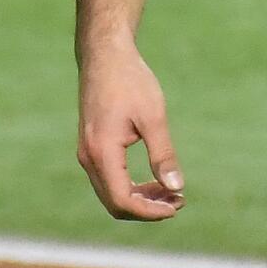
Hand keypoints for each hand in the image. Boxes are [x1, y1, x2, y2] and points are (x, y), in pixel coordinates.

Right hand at [77, 41, 184, 220]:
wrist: (105, 56)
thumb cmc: (130, 81)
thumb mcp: (153, 116)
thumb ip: (163, 154)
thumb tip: (177, 187)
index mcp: (102, 152)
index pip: (122, 200)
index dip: (150, 211)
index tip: (177, 205)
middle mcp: (89, 158)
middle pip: (114, 203)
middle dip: (147, 208)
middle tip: (179, 201)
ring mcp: (87, 154)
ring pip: (111, 193)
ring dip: (140, 199)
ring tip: (171, 193)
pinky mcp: (92, 148)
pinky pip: (109, 179)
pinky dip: (131, 186)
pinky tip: (154, 181)